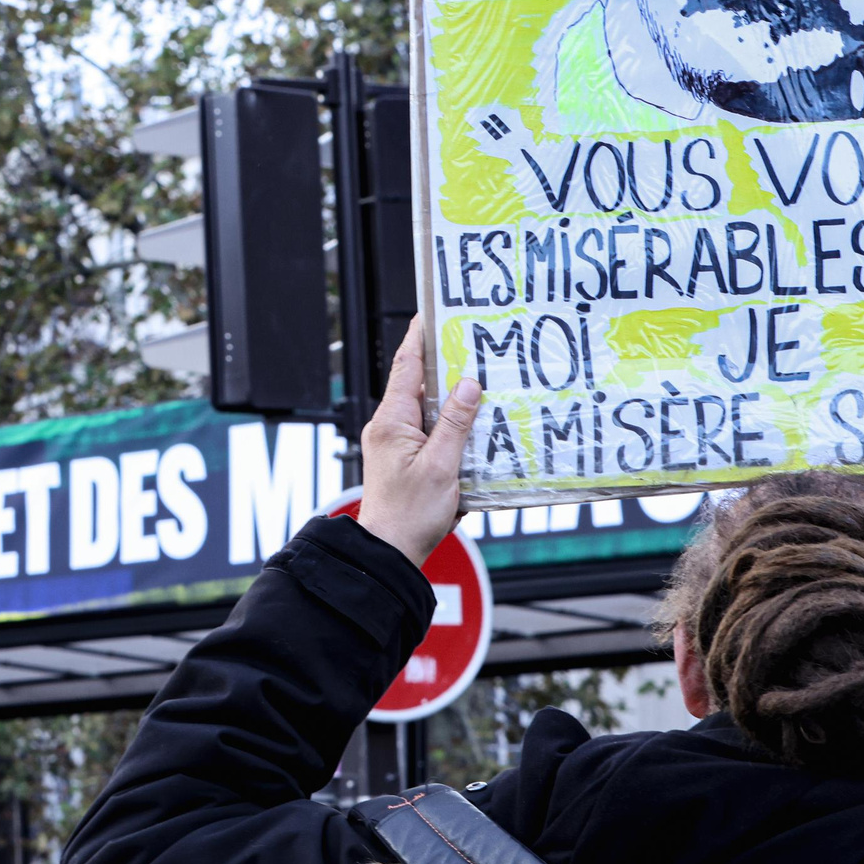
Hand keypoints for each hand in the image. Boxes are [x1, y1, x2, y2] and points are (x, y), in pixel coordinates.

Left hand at [357, 320, 480, 567]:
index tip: (431, 311)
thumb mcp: (442, 467)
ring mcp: (395, 442)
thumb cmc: (410, 515)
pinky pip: (428, 428)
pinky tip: (470, 421)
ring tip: (475, 374)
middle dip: (440, 360)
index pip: (406, 366)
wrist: (389, 552)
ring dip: (448, 393)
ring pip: (425, 406)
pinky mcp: (404, 458)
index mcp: (392, 421)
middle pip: (417, 382)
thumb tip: (468, 385)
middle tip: (465, 338)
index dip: (419, 337)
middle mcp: (388, 426)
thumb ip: (456, 424)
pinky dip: (448, 420)